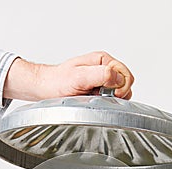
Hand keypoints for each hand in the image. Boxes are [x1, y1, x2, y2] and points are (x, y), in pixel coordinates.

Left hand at [3, 51, 133, 101]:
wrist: (45, 89)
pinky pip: (110, 100)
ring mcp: (102, 81)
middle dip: (117, 94)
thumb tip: (118, 78)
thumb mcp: (78, 77)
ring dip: (110, 100)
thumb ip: (100, 75)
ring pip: (120, 94)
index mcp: (103, 60)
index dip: (122, 87)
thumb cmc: (57, 82)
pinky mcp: (98, 92)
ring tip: (94, 99)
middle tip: (100, 97)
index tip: (110, 94)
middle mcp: (104, 69)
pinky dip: (105, 104)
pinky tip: (92, 103)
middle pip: (126, 84)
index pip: (126, 74)